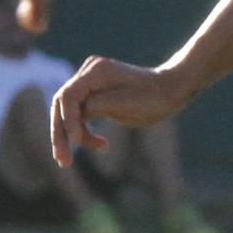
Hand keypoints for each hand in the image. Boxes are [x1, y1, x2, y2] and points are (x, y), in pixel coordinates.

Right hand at [50, 55, 190, 160]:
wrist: (170, 91)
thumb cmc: (152, 98)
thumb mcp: (124, 105)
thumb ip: (94, 107)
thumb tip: (71, 118)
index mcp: (96, 71)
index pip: (69, 96)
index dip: (68, 120)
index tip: (76, 142)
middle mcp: (89, 72)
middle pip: (63, 105)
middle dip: (61, 133)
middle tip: (63, 161)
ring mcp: (90, 81)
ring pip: (69, 112)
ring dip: (70, 137)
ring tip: (73, 160)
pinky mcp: (94, 93)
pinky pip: (80, 114)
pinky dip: (84, 132)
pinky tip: (102, 146)